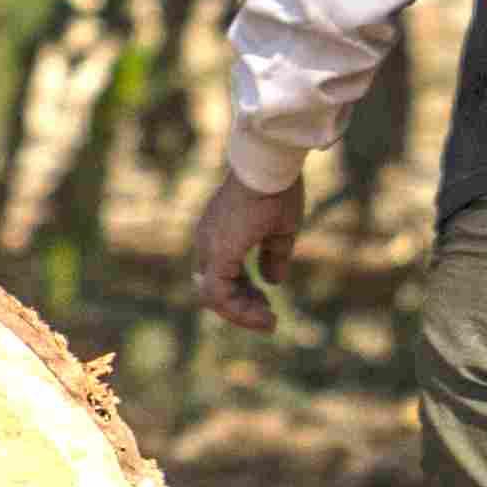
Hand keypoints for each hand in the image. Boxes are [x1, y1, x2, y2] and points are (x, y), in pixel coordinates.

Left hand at [194, 170, 304, 334]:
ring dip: (242, 314)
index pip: (219, 274)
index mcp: (218, 235)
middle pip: (213, 289)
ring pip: (214, 297)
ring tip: (269, 322)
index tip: (266, 300)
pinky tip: (265, 315)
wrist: (270, 164)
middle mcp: (207, 242)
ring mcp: (209, 247)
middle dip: (241, 306)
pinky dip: (240, 310)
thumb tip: (272, 282)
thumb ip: (273, 256)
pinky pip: (219, 295)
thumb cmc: (277, 188)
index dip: (242, 292)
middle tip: (268, 317)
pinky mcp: (218, 253)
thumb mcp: (279, 229)